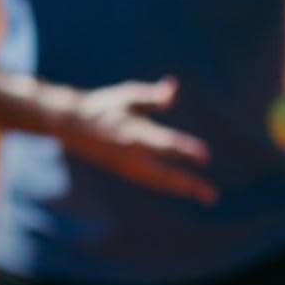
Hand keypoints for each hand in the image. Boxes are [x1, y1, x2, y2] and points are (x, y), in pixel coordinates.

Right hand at [53, 77, 216, 203]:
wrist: (72, 125)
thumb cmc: (104, 106)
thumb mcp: (127, 96)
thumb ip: (152, 96)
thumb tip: (173, 88)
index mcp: (132, 134)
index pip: (164, 144)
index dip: (185, 150)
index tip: (205, 157)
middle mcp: (131, 155)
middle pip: (165, 174)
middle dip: (189, 184)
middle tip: (211, 196)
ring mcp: (128, 167)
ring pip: (161, 182)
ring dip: (185, 188)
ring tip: (208, 195)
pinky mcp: (127, 172)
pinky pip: (154, 182)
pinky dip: (171, 186)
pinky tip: (189, 189)